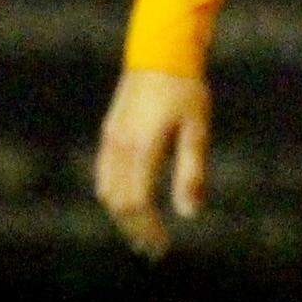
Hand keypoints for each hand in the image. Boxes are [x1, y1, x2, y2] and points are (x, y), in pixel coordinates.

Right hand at [94, 66, 210, 259]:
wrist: (161, 52)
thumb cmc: (186, 91)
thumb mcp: (197, 130)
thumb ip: (191, 172)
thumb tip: (189, 214)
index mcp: (143, 149)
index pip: (138, 204)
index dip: (149, 229)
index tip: (162, 246)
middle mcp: (121, 147)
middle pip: (120, 203)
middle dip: (135, 229)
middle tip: (153, 249)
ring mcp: (111, 140)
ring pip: (108, 192)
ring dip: (122, 216)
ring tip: (142, 233)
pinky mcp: (109, 133)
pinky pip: (104, 174)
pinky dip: (113, 196)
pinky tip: (128, 205)